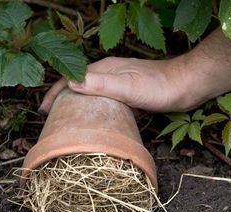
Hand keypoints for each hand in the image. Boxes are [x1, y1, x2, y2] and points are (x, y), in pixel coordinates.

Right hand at [39, 56, 200, 113]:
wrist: (187, 86)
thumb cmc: (160, 87)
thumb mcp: (129, 87)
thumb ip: (101, 84)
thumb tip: (70, 83)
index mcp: (104, 69)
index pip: (71, 79)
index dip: (55, 93)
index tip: (43, 111)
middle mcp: (108, 74)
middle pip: (78, 86)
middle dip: (62, 100)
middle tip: (51, 120)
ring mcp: (118, 83)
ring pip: (91, 95)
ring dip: (77, 107)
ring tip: (67, 123)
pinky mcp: (128, 94)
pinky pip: (104, 103)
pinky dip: (94, 111)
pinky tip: (95, 124)